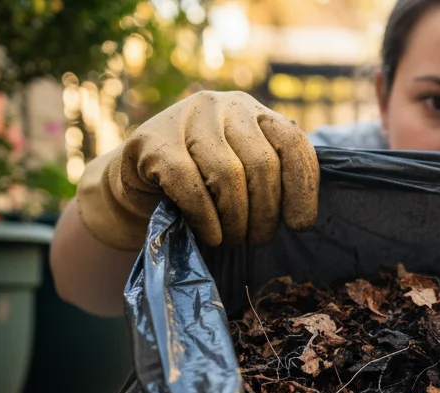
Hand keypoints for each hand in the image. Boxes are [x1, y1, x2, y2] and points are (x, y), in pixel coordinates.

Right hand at [76, 91, 319, 250]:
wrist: (136, 181)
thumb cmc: (202, 183)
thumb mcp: (243, 171)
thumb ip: (272, 178)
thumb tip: (301, 218)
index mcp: (254, 112)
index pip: (293, 143)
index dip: (302, 187)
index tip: (300, 224)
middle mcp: (223, 106)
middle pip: (262, 164)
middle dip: (266, 213)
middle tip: (258, 239)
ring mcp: (185, 118)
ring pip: (228, 175)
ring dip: (236, 220)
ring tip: (234, 240)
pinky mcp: (153, 142)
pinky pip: (191, 186)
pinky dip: (207, 219)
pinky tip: (212, 236)